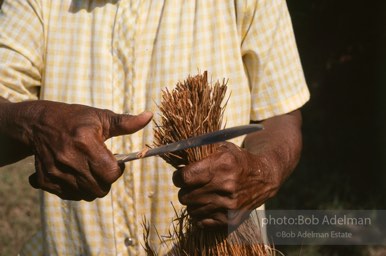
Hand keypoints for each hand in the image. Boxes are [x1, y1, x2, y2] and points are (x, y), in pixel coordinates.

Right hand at [1, 100, 151, 200]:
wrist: (38, 124)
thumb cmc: (75, 119)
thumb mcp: (100, 117)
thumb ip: (126, 122)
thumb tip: (149, 116)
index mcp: (85, 142)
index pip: (111, 173)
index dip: (117, 169)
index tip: (115, 161)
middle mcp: (69, 159)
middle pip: (100, 189)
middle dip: (106, 180)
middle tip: (101, 165)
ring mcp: (55, 172)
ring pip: (86, 195)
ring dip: (92, 185)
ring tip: (88, 168)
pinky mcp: (45, 180)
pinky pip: (69, 196)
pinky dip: (75, 189)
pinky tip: (74, 172)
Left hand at [172, 142, 278, 229]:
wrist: (264, 178)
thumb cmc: (239, 160)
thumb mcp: (223, 148)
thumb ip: (200, 151)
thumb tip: (176, 156)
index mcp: (221, 166)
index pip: (185, 178)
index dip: (178, 177)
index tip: (180, 176)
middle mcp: (225, 187)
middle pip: (185, 196)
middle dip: (185, 189)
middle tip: (192, 185)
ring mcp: (228, 206)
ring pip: (191, 210)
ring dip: (193, 202)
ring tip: (202, 193)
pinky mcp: (230, 220)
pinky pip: (200, 222)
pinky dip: (200, 214)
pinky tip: (207, 204)